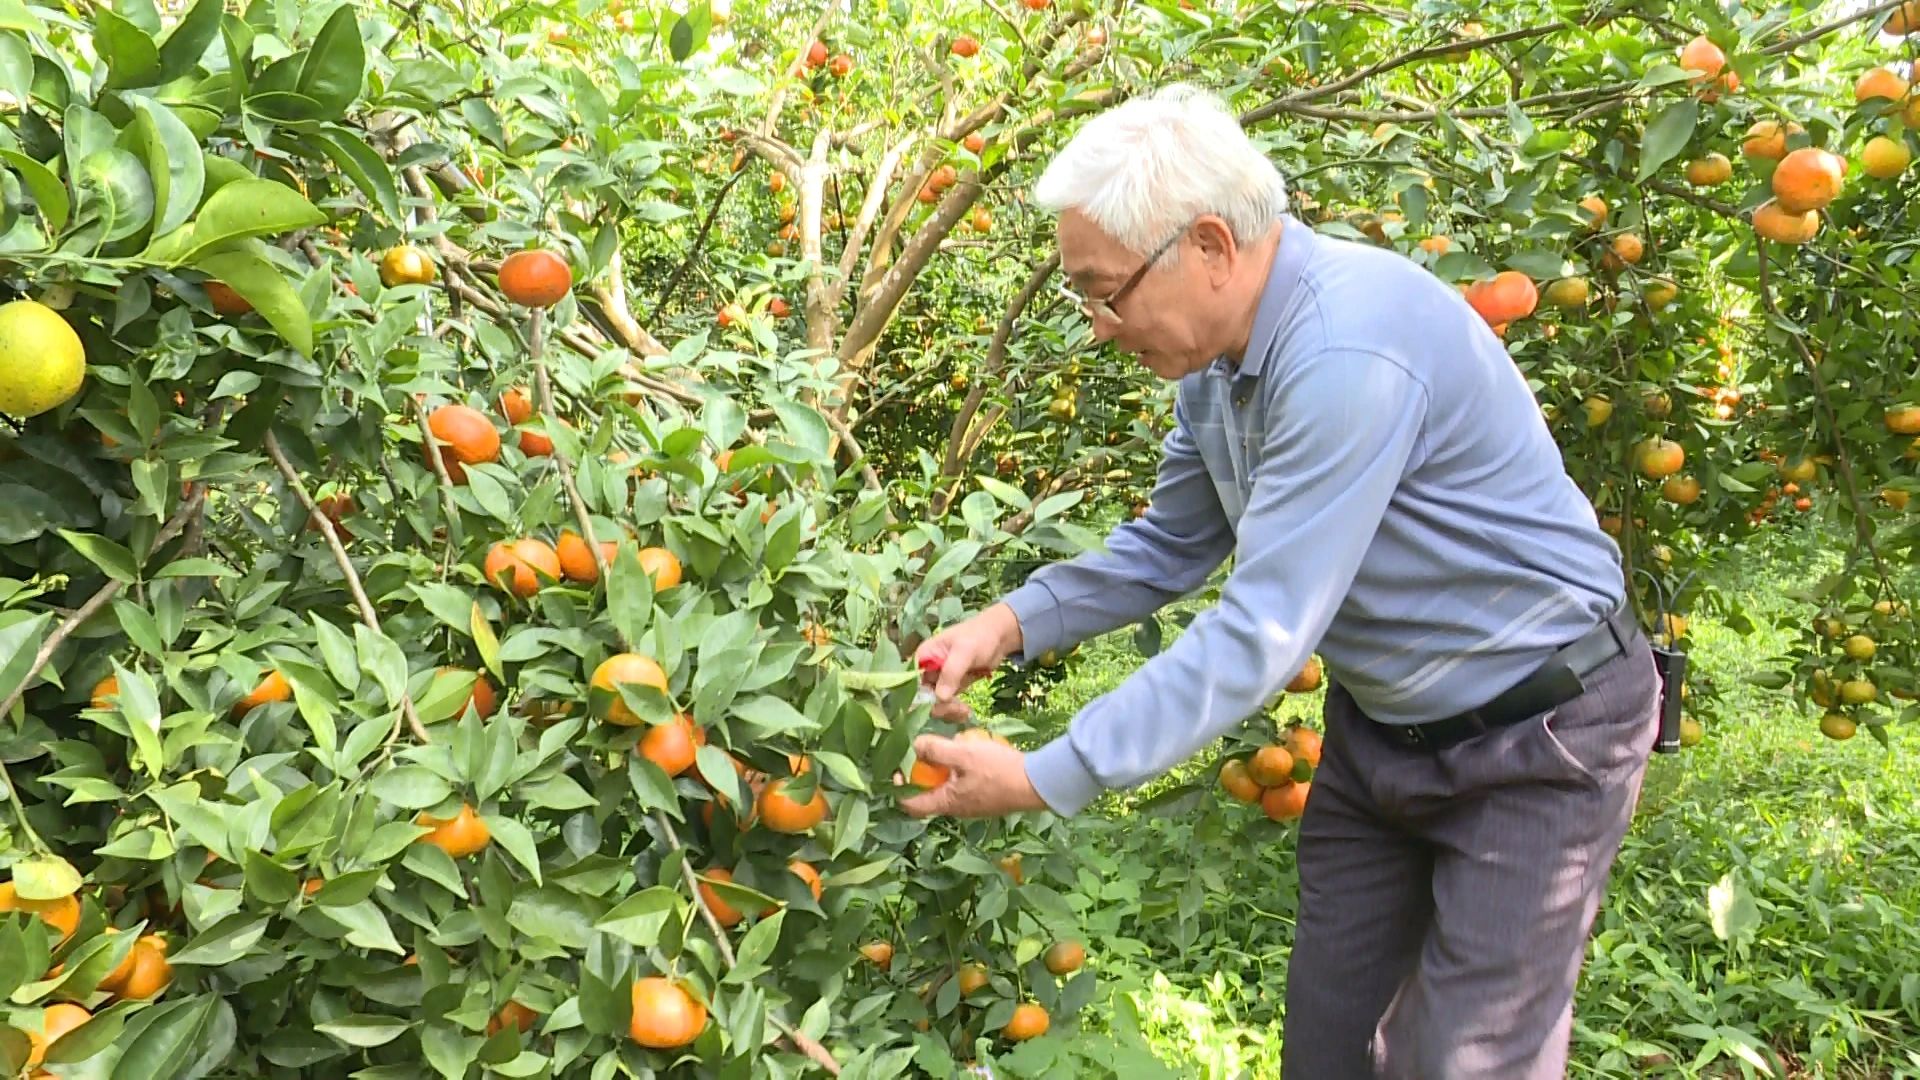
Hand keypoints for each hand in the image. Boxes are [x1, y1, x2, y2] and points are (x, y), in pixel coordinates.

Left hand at [897, 734, 1048, 817]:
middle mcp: (956, 809)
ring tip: (945, 747)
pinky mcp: (983, 797)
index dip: (898, 788)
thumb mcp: (964, 755)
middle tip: (921, 749)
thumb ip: (936, 750)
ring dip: (941, 769)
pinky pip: (961, 784)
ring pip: (945, 786)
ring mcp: (971, 804)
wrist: (1038, 783)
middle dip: (921, 772)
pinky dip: (958, 770)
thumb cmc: (999, 771)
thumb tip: (914, 745)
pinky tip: (968, 753)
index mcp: (947, 803)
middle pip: (927, 793)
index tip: (896, 768)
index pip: (910, 805)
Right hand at [915, 603, 1023, 720]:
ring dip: (947, 711)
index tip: (932, 706)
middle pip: (921, 697)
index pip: (909, 680)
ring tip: (964, 711)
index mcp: (923, 656)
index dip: (915, 697)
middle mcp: (927, 670)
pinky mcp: (952, 688)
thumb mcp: (964, 652)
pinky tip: (966, 712)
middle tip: (956, 708)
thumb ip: (951, 672)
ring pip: (934, 703)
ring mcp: (940, 680)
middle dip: (937, 706)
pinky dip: (954, 711)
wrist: (999, 637)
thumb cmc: (979, 637)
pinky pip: (947, 704)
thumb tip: (940, 697)